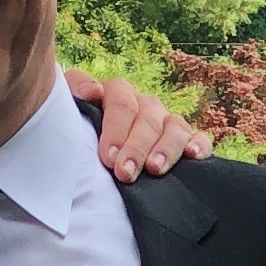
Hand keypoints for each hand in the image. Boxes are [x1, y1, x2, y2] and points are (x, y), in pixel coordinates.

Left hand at [74, 67, 212, 179]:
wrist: (88, 173)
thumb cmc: (77, 147)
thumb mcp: (66, 121)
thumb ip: (73, 100)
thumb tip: (93, 92)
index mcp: (114, 96)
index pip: (120, 100)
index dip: (115, 127)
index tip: (108, 157)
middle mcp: (143, 105)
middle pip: (146, 117)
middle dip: (136, 146)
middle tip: (125, 173)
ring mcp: (165, 123)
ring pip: (174, 126)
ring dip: (166, 147)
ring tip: (155, 169)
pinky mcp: (185, 142)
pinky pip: (199, 138)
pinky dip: (198, 145)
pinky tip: (192, 156)